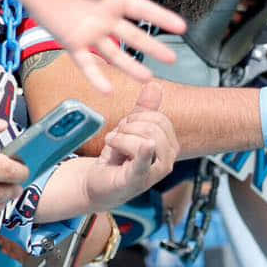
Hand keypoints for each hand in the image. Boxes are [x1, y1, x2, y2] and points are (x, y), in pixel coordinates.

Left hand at [2, 0, 186, 92]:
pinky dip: (96, 77)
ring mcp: (89, 32)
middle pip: (134, 37)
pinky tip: (107, 90)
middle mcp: (104, 18)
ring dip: (131, 67)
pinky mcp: (71, 42)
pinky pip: (86, 63)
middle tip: (172, 59)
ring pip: (115, 55)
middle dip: (154, 48)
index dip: (163, 19)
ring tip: (148, 79)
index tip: (182, 28)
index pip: (144, 11)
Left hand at [83, 82, 178, 210]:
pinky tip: (140, 146)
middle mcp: (168, 159)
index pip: (160, 119)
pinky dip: (143, 151)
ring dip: (122, 137)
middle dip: (130, 126)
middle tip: (116, 137)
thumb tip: (155, 85)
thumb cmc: (117, 159)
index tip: (124, 127)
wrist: (98, 182)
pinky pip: (143, 160)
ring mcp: (155, 171)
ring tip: (113, 145)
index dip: (138, 117)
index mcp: (169, 146)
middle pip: (155, 127)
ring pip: (146, 138)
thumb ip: (144, 109)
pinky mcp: (137, 180)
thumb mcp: (131, 130)